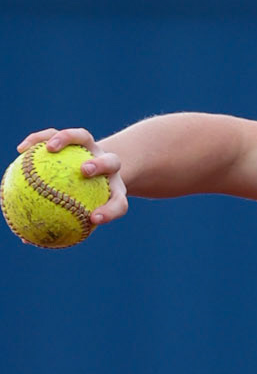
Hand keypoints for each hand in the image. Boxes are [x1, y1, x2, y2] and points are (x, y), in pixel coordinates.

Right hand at [14, 127, 128, 225]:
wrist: (94, 170)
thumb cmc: (80, 200)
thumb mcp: (69, 213)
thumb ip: (54, 224)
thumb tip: (25, 239)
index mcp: (115, 190)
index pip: (119, 202)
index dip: (110, 211)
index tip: (93, 218)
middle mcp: (108, 165)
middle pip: (112, 162)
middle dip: (99, 165)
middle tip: (84, 171)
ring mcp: (93, 147)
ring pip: (85, 136)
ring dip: (69, 139)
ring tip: (50, 148)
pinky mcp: (76, 136)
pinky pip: (56, 133)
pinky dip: (40, 139)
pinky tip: (21, 150)